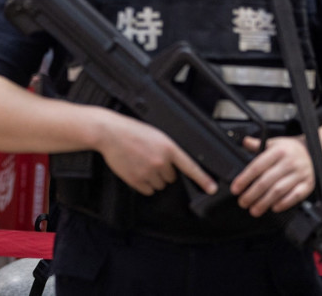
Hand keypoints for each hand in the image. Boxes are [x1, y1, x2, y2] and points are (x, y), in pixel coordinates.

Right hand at [96, 111, 216, 196]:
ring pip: (159, 185)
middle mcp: (160, 161)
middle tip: (151, 160)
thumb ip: (167, 149)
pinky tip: (136, 171)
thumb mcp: (155, 135)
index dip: (203, 179)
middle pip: (171, 178)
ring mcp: (148, 172)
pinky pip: (147, 190)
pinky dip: (143, 184)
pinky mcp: (136, 180)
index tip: (212, 189)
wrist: (110, 133)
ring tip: (141, 164)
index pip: (190, 167)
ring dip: (153, 179)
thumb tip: (173, 164)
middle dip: (164, 172)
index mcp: (168, 147)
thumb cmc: (130, 131)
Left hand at [230, 136, 314, 216]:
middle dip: (252, 194)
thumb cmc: (290, 149)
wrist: (314, 151)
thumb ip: (257, 144)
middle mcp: (289, 162)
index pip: (257, 166)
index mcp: (278, 151)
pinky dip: (284, 203)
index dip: (244, 179)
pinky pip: (295, 196)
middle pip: (266, 181)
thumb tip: (244, 142)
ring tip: (254, 210)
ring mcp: (300, 174)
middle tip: (242, 202)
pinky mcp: (309, 184)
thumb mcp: (274, 142)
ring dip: (264, 202)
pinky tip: (273, 208)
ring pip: (279, 191)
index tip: (235, 189)